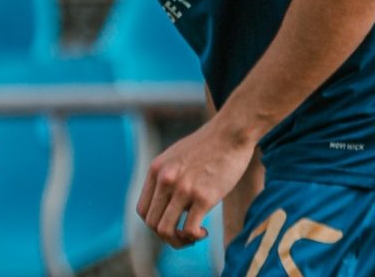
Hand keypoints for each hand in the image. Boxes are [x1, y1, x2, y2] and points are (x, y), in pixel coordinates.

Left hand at [137, 118, 254, 248]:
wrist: (231, 132)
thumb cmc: (209, 145)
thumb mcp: (177, 155)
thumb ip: (168, 176)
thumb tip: (167, 202)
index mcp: (156, 170)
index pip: (143, 210)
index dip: (155, 224)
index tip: (172, 224)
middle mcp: (165, 179)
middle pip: (152, 224)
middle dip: (167, 236)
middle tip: (185, 235)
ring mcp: (183, 188)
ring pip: (166, 231)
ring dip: (179, 241)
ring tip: (193, 237)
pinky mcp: (204, 196)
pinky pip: (190, 230)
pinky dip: (195, 237)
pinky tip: (204, 232)